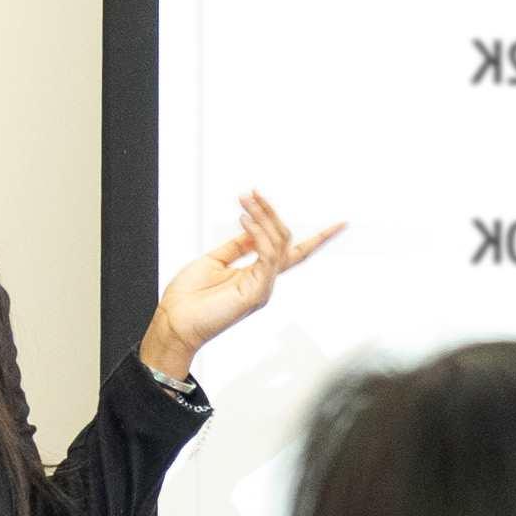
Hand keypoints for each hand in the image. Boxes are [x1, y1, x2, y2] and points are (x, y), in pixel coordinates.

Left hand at [140, 190, 344, 383]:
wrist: (175, 321)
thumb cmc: (189, 298)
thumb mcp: (215, 260)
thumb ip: (237, 246)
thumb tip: (252, 227)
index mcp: (257, 274)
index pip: (293, 252)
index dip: (318, 238)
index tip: (340, 225)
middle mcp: (264, 280)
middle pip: (285, 240)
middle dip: (271, 213)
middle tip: (251, 194)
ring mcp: (262, 287)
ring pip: (279, 244)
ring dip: (263, 217)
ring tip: (245, 201)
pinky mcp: (256, 293)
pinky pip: (267, 256)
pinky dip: (259, 234)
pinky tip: (245, 220)